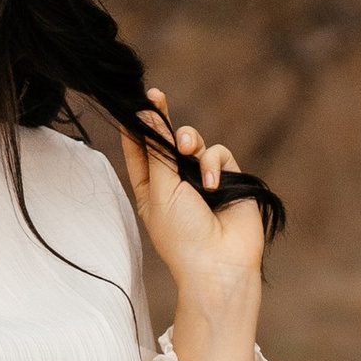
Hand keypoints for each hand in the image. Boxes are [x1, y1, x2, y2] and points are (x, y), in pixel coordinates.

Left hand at [122, 89, 263, 360]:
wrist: (219, 263)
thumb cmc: (182, 235)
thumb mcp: (159, 192)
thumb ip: (156, 153)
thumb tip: (147, 115)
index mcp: (150, 190)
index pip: (140, 152)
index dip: (136, 128)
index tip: (132, 103)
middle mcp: (176, 183)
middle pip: (168, 141)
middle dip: (163, 120)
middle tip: (156, 96)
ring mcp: (203, 181)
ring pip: (196, 143)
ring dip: (191, 142)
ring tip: (188, 150)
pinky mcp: (228, 179)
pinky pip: (219, 154)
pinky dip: (214, 164)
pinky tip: (212, 185)